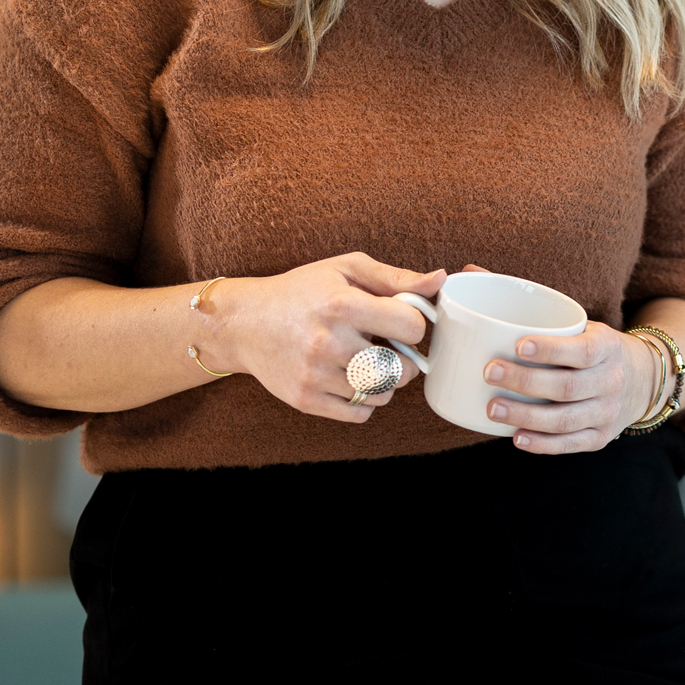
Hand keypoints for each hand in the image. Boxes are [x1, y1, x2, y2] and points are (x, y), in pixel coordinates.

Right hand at [196, 253, 446, 424]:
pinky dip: (365, 401)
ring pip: (382, 394)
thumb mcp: (347, 270)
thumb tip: (440, 279)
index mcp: (342, 305)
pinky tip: (352, 380)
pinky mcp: (304, 400)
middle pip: (401, 369)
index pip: (411, 327)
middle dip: (405, 359)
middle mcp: (328, 342)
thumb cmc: (303, 290)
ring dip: (385, 381)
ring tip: (369, 362)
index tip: (400, 321)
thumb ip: (396, 278)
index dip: (413, 324)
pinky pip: (359, 414)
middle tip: (389, 347)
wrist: (245, 322)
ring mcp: (315, 375)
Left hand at [483, 319, 659, 455]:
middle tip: (489, 372)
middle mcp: (612, 380)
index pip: (583, 350)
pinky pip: (570, 444)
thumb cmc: (592, 347)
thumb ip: (529, 303)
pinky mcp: (600, 437)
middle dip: (526, 381)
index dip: (551, 349)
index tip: (517, 345)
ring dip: (526, 415)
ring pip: (565, 419)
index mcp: (608, 346)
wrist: (641, 380)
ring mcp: (607, 412)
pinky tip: (516, 437)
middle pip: (568, 386)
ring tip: (493, 408)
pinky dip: (542, 443)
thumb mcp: (577, 322)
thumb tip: (469, 271)